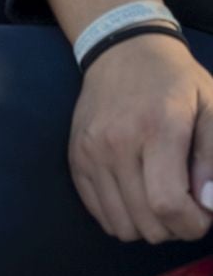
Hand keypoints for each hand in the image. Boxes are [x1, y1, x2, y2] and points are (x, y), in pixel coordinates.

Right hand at [70, 35, 212, 244]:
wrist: (122, 48)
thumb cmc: (174, 80)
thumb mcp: (211, 105)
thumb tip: (208, 202)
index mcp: (157, 127)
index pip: (168, 203)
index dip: (192, 224)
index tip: (202, 213)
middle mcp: (116, 142)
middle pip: (146, 223)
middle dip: (175, 227)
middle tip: (185, 202)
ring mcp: (90, 151)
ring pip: (121, 226)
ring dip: (148, 225)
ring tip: (159, 198)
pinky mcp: (76, 158)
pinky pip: (99, 214)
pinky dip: (123, 216)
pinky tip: (137, 193)